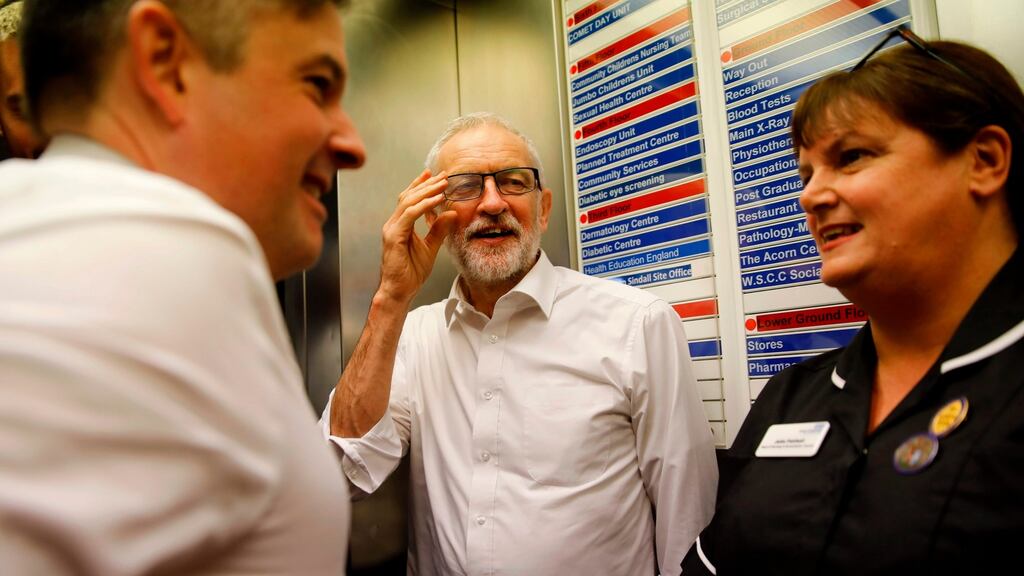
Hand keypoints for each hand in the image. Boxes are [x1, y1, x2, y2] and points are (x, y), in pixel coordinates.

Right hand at [377, 170, 456, 305]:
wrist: (399, 291)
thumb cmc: (410, 273)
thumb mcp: (430, 247)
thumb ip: (439, 230)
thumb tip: (451, 214)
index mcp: (400, 225)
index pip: (409, 199)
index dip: (421, 185)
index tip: (435, 176)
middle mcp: (393, 224)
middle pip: (409, 196)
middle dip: (427, 184)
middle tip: (444, 176)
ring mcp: (391, 229)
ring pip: (409, 202)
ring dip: (427, 191)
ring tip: (443, 184)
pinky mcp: (394, 236)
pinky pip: (409, 215)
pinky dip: (424, 206)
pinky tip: (436, 200)